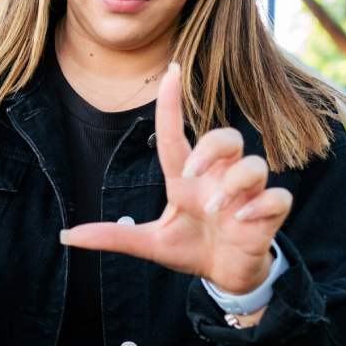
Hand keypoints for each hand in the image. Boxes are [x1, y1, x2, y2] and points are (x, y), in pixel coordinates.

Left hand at [60, 62, 291, 292]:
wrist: (225, 275)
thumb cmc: (190, 247)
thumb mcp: (150, 244)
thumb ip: (113, 237)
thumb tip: (67, 236)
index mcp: (188, 178)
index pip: (178, 133)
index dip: (173, 101)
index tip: (171, 69)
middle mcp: (219, 177)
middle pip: (226, 137)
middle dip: (211, 148)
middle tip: (190, 177)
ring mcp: (247, 194)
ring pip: (254, 164)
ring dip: (235, 184)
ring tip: (218, 211)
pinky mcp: (269, 213)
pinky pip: (277, 196)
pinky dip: (262, 205)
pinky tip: (245, 221)